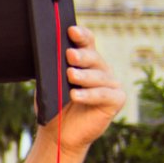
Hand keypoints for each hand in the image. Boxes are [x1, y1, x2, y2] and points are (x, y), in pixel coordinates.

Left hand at [54, 25, 123, 154]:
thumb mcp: (49, 83)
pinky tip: (76, 95)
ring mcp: (111, 84)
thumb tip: (47, 52)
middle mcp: (101, 69)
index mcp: (86, 61)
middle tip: (69, 55)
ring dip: (84, 76)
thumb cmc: (54, 104)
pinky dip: (89, 95)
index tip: (70, 30)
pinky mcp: (116, 100)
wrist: (58, 132)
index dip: (81, 36)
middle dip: (81, 56)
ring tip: (70, 75)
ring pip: (98, 76)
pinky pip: (103, 95)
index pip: (87, 43)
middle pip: (93, 58)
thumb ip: (52, 68)